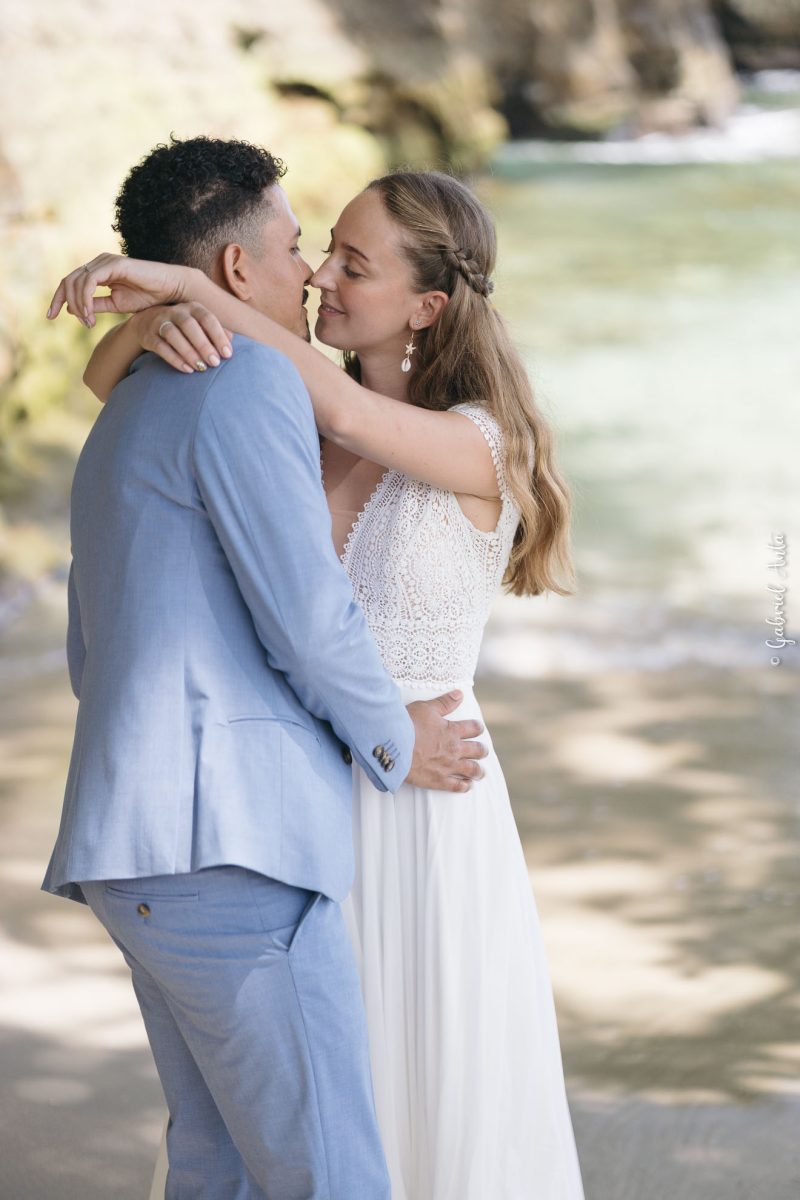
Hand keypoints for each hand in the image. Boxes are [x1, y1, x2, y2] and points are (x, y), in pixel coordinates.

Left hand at [46, 253, 198, 326]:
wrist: (171, 291)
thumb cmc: (148, 297)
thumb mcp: (116, 305)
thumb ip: (96, 305)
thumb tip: (73, 310)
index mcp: (99, 272)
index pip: (70, 283)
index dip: (58, 299)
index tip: (51, 316)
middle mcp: (99, 264)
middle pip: (68, 281)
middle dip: (62, 301)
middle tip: (74, 322)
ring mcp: (106, 262)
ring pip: (76, 281)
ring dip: (78, 304)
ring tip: (88, 322)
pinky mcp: (113, 264)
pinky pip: (90, 281)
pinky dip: (85, 299)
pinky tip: (90, 314)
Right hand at [132, 303, 234, 373]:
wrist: (148, 322)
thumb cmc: (184, 327)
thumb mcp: (200, 325)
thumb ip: (215, 332)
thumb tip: (231, 340)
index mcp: (193, 308)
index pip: (207, 318)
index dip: (218, 336)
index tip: (228, 354)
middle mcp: (176, 312)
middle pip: (189, 325)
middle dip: (204, 345)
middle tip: (215, 363)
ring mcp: (160, 322)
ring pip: (173, 334)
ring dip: (188, 352)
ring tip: (201, 368)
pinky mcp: (149, 336)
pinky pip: (161, 346)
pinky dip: (174, 359)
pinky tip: (187, 369)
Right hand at [405, 690, 486, 792]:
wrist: (394, 747)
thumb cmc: (408, 725)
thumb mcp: (427, 708)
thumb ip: (445, 702)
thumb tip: (460, 694)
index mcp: (452, 731)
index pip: (473, 728)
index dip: (477, 728)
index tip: (478, 729)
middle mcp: (454, 749)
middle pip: (477, 750)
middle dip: (482, 751)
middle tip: (483, 751)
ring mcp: (448, 766)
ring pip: (472, 770)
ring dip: (478, 771)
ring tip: (481, 773)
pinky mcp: (439, 780)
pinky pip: (457, 786)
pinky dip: (465, 786)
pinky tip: (467, 786)